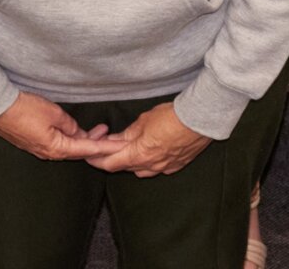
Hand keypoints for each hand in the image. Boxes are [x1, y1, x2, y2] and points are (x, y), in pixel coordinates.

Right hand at [0, 91, 121, 162]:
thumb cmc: (24, 110)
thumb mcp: (53, 113)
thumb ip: (69, 124)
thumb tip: (76, 131)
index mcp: (56, 149)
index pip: (86, 150)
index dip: (104, 147)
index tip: (118, 147)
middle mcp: (48, 153)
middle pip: (76, 151)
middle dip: (94, 143)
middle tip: (107, 133)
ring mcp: (39, 149)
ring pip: (66, 147)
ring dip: (80, 139)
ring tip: (94, 129)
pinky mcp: (32, 142)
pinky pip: (55, 143)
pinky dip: (68, 138)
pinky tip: (72, 130)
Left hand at [88, 101, 211, 176]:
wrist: (199, 120)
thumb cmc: (171, 117)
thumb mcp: (144, 120)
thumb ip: (129, 134)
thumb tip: (118, 139)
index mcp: (138, 155)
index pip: (110, 164)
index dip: (97, 160)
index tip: (89, 155)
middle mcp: (150, 166)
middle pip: (124, 168)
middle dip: (113, 159)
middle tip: (106, 150)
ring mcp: (164, 168)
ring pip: (141, 171)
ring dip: (131, 163)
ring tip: (128, 150)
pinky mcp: (176, 166)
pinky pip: (158, 169)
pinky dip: (150, 163)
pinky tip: (151, 153)